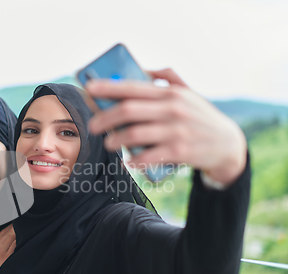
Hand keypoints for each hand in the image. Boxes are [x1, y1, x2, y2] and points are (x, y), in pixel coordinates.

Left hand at [87, 68, 246, 185]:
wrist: (227, 144)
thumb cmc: (199, 116)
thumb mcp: (188, 92)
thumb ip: (167, 77)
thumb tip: (141, 69)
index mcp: (171, 93)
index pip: (133, 87)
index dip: (108, 88)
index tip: (89, 88)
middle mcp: (173, 109)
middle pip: (128, 111)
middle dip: (104, 118)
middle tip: (93, 126)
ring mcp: (176, 130)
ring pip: (134, 134)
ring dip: (116, 139)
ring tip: (109, 143)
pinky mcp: (180, 151)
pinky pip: (148, 156)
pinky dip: (134, 160)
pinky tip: (128, 161)